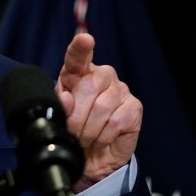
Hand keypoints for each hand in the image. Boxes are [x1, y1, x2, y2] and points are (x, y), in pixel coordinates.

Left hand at [55, 32, 141, 191]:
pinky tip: (102, 138)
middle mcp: (102, 76)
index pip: (78, 56)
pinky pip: (116, 121)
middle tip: (73, 132)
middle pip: (88, 87)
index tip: (84, 39)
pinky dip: (105, 135)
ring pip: (102, 107)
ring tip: (86, 138)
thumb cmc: (74, 130)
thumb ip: (60, 106)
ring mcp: (120, 90)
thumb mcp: (60, 117)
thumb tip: (67, 99)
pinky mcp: (134, 107)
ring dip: (89, 130)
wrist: (92, 156)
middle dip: (76, 116)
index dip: (81, 48)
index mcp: (78, 73)